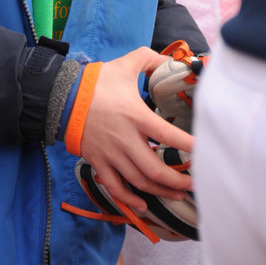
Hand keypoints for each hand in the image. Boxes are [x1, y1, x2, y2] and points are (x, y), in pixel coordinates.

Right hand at [79, 47, 193, 213]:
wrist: (62, 96)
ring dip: (160, 191)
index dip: (189, 146)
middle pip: (155, 170)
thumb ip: (150, 59)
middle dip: (178, 180)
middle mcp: (125, 140)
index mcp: (136, 116)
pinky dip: (129, 200)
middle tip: (194, 182)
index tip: (203, 153)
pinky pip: (115, 188)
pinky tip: (143, 205)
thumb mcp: (125, 65)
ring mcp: (111, 154)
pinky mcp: (98, 162)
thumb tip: (171, 60)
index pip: (168, 136)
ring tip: (178, 193)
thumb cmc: (95, 82)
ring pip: (139, 182)